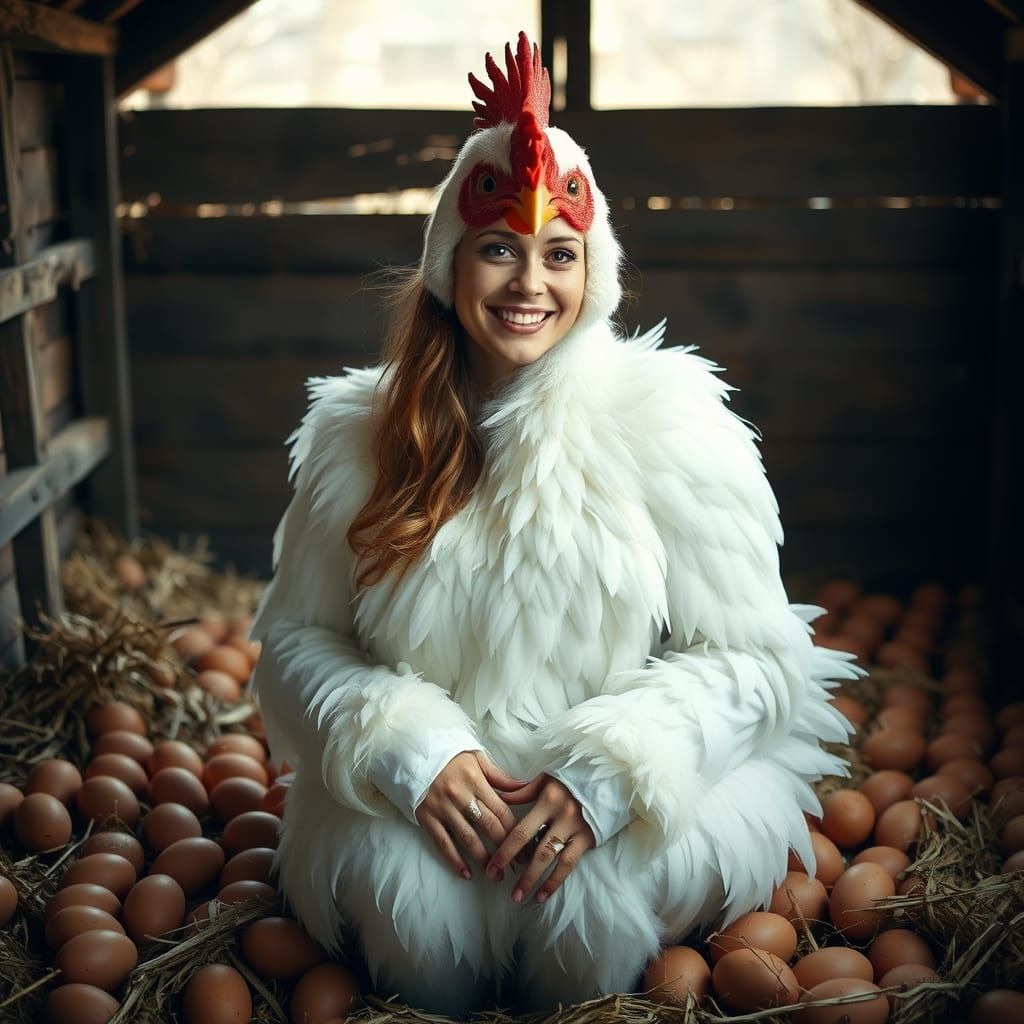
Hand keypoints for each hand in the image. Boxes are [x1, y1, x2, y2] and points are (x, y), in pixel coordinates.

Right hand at [415, 751, 526, 880]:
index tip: (527, 847)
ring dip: (484, 859)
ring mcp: (442, 808)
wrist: (414, 754)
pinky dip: (455, 860)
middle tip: (518, 865)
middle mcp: (460, 795)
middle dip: (506, 849)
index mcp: (475, 780)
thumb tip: (526, 788)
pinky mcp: (427, 817)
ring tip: (496, 874)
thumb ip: (500, 777)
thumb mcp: (477, 758)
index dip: (516, 831)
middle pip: (488, 826)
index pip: (501, 810)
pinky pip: (443, 843)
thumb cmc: (449, 756)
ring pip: (468, 838)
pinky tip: (466, 873)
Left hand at [485, 774, 595, 903]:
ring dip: (533, 880)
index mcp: (548, 799)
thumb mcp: (546, 779)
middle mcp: (562, 815)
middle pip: (535, 848)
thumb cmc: (571, 778)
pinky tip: (543, 895)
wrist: (607, 777)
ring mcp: (577, 829)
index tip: (491, 866)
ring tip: (518, 896)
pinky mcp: (588, 838)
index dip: (505, 850)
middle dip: (514, 868)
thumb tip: (498, 797)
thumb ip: (522, 791)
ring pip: (551, 859)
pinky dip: (555, 881)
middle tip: (497, 882)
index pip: (522, 830)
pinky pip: (569, 864)